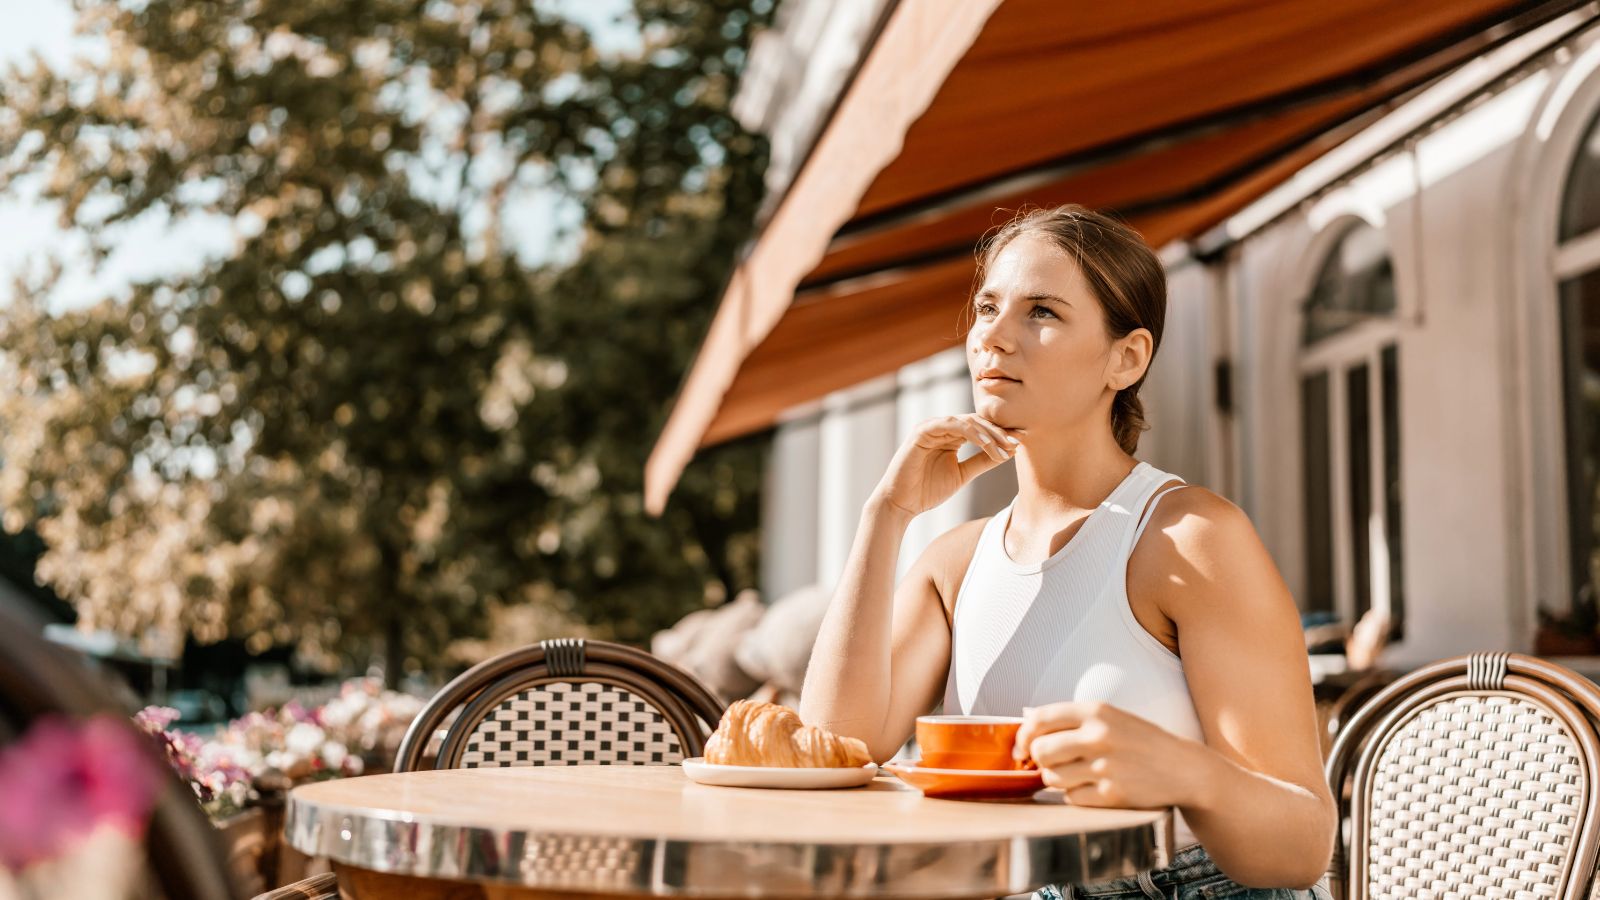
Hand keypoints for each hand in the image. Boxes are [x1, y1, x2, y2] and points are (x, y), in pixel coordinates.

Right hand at [871, 414, 1019, 517]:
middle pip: (977, 422)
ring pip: (967, 421)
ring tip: (1004, 448)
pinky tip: (986, 444)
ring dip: (988, 434)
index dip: (1001, 435)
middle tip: (1016, 443)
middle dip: (998, 433)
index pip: (981, 429)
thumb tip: (1009, 452)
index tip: (1020, 444)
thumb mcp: (962, 475)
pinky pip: (951, 425)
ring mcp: (932, 427)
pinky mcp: (922, 431)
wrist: (901, 503)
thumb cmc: (927, 490)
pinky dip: (971, 432)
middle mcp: (942, 428)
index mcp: (951, 436)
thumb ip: (982, 461)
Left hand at [1013, 701, 1208, 809]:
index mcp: (1097, 711)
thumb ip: (1072, 720)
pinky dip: (1076, 796)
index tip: (1022, 746)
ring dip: (1057, 780)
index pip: (1040, 718)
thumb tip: (1027, 724)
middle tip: (1052, 763)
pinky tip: (1093, 788)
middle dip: (1040, 760)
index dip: (1023, 734)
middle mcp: (1099, 736)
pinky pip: (1071, 799)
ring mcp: (1106, 766)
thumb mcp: (1110, 717)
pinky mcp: (1112, 795)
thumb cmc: (1141, 742)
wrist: (1183, 768)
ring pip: (1052, 778)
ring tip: (1077, 775)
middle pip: (1041, 751)